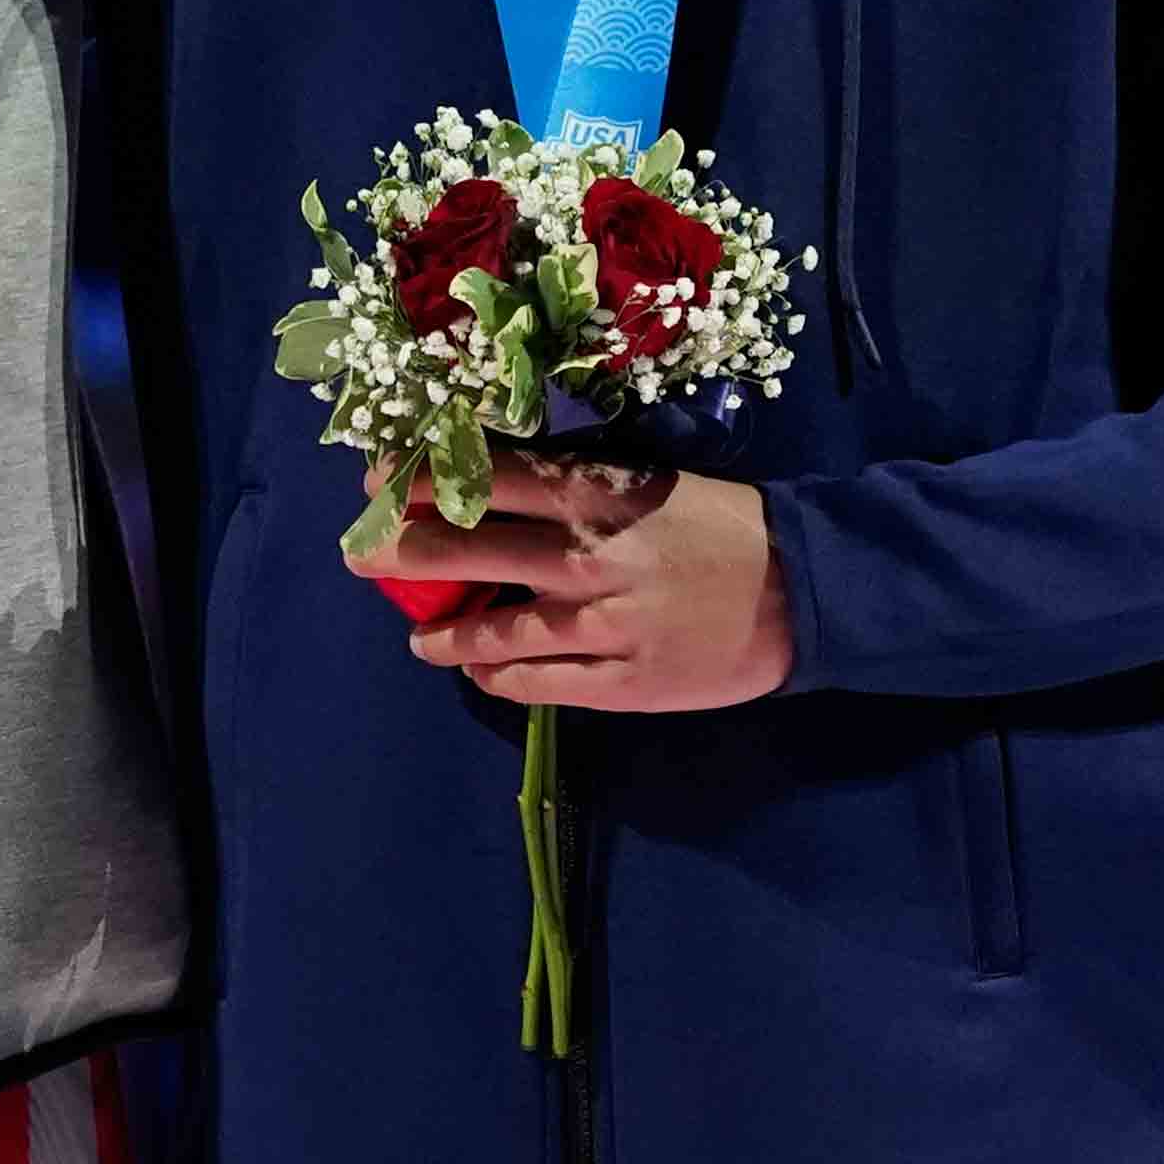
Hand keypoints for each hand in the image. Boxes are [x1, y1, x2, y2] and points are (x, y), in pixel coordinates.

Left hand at [353, 452, 791, 711]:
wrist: (802, 589)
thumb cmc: (721, 523)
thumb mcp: (647, 481)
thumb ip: (575, 485)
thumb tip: (490, 484)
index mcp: (597, 495)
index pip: (488, 479)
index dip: (423, 480)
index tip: (374, 481)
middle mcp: (588, 556)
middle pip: (470, 549)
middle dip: (403, 550)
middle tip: (361, 552)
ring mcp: (603, 625)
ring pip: (495, 632)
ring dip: (444, 633)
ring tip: (419, 636)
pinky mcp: (622, 682)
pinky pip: (539, 683)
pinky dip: (497, 676)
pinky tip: (477, 671)